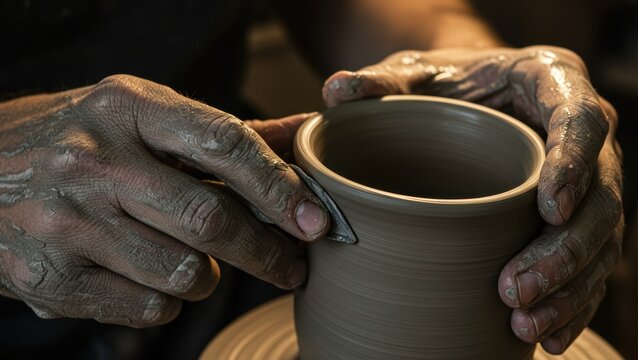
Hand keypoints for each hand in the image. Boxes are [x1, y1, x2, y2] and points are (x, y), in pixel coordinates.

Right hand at [0, 75, 328, 326]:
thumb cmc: (81, 141)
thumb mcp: (143, 118)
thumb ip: (222, 133)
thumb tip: (303, 134)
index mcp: (125, 106)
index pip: (223, 143)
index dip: (279, 186)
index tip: (314, 221)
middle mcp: (92, 159)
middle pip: (210, 220)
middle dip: (266, 252)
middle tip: (292, 266)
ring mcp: (66, 221)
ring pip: (187, 274)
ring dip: (208, 276)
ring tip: (193, 260)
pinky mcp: (50, 278)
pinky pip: (150, 308)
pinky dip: (168, 301)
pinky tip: (149, 276)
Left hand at [323, 46, 622, 353]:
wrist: (465, 100)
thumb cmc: (445, 84)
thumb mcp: (413, 76)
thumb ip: (381, 83)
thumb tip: (335, 92)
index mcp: (551, 83)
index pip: (581, 118)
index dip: (573, 164)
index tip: (549, 209)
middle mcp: (581, 137)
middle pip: (600, 197)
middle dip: (563, 250)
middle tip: (514, 290)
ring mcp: (585, 181)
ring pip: (600, 240)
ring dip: (567, 287)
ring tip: (523, 323)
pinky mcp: (576, 218)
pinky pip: (590, 265)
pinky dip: (571, 303)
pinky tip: (545, 335)